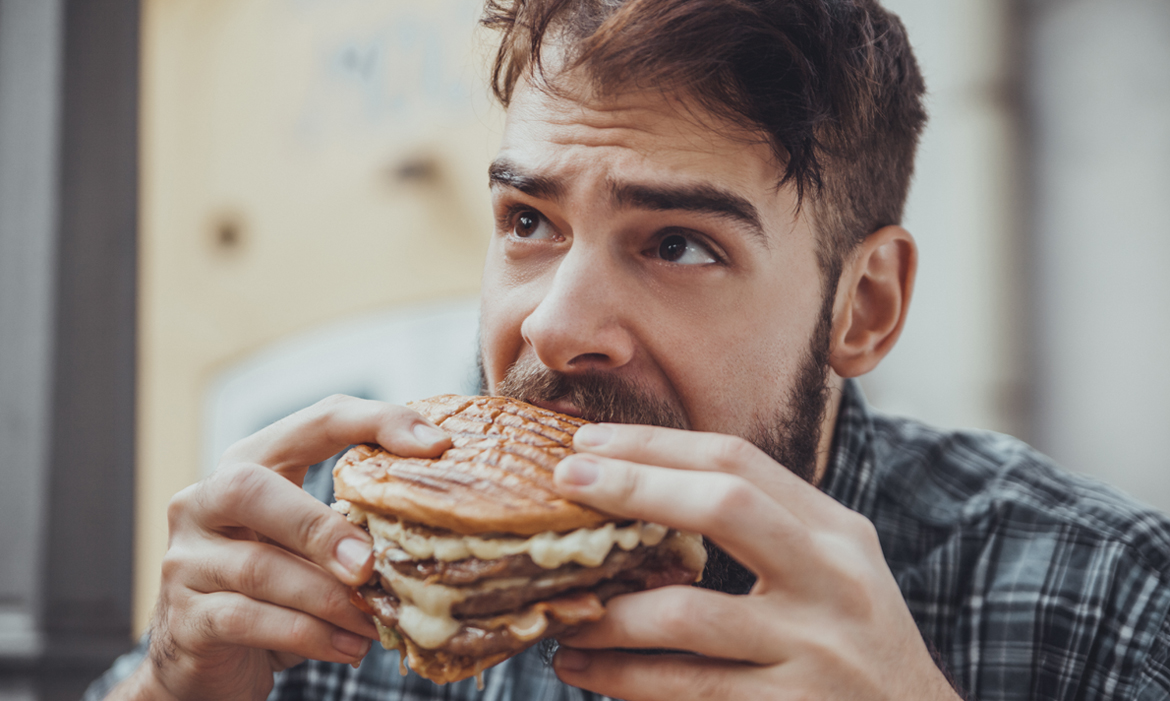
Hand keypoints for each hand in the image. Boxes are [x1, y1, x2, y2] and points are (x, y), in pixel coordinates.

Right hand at [112, 395, 450, 700]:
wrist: (210, 665)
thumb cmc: (275, 590)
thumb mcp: (311, 546)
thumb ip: (350, 522)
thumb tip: (434, 514)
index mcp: (248, 463)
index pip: (316, 419)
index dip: (376, 422)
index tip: (436, 445)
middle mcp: (203, 502)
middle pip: (252, 488)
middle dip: (320, 525)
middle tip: (370, 563)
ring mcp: (186, 560)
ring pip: (259, 567)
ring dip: (330, 598)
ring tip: (377, 622)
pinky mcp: (186, 619)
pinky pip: (251, 620)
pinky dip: (312, 635)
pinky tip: (351, 646)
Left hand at [549, 423, 960, 700]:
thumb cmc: (854, 644)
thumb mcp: (833, 571)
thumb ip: (763, 530)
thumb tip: (642, 491)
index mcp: (837, 533)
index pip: (738, 462)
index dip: (655, 445)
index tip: (590, 442)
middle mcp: (832, 581)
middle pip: (723, 507)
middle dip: (634, 487)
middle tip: (565, 482)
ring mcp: (813, 650)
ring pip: (686, 613)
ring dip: (607, 612)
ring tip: (561, 614)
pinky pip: (685, 689)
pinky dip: (621, 678)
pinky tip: (583, 668)